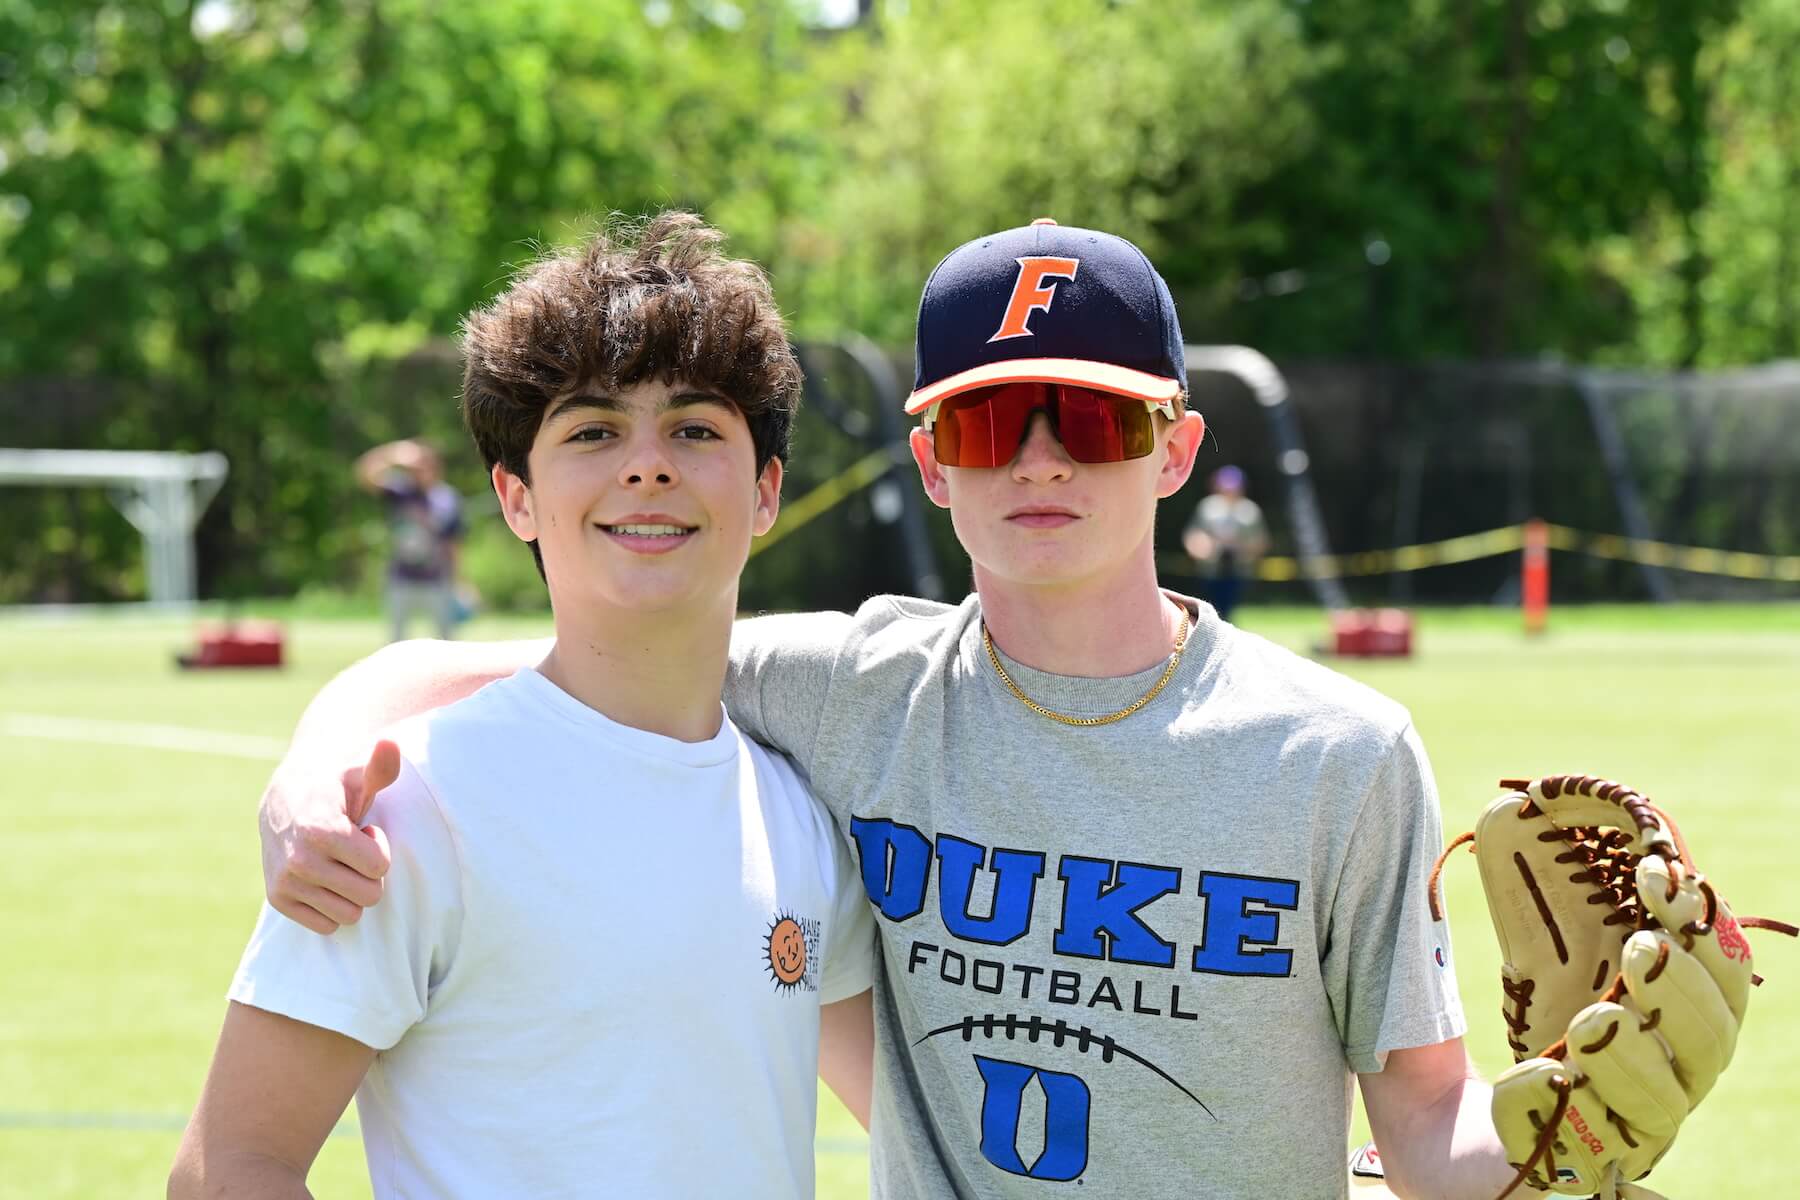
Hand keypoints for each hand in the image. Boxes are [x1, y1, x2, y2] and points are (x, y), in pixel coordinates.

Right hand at [258, 741, 398, 933]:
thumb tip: (390, 745)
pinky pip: (326, 926)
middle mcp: (300, 860)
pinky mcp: (278, 899)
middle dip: (369, 874)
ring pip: (349, 915)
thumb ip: (380, 765)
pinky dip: (332, 907)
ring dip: (351, 892)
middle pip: (369, 896)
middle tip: (352, 850)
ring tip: (338, 862)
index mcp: (322, 830)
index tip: (364, 831)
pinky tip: (324, 878)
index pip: (380, 867)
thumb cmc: (335, 788)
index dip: (379, 849)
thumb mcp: (358, 775)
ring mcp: (286, 882)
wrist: (284, 798)